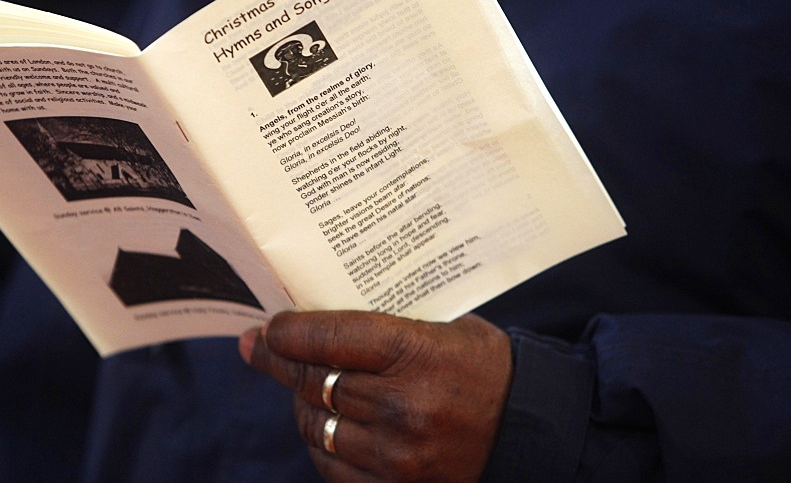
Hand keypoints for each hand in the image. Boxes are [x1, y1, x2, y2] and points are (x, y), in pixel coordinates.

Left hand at [239, 311, 512, 481]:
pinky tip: (323, 423)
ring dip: (300, 402)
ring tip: (298, 385)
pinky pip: (331, 465)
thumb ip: (384, 327)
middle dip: (277, 360)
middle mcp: (402, 406)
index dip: (287, 332)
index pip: (328, 337)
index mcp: (416, 353)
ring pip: (315, 424)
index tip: (270, 327)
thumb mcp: (444, 328)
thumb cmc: (485, 367)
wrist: (532, 428)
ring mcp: (397, 454)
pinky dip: (320, 442)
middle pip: (313, 380)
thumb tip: (315, 324)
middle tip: (258, 347)